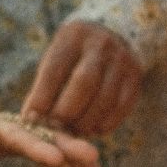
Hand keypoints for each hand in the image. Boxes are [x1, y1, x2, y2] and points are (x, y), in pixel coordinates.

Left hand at [21, 20, 142, 136]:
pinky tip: (94, 130)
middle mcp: (100, 45)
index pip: (55, 69)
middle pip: (84, 83)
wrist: (114, 34)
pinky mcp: (135, 78)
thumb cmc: (75, 55)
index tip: (32, 118)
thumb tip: (31, 119)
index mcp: (73, 36)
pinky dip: (106, 123)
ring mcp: (122, 61)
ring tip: (74, 132)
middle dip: (67, 110)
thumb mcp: (58, 57)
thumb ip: (46, 85)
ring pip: (105, 99)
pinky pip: (121, 107)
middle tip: (56, 128)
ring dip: (87, 121)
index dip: (43, 96)